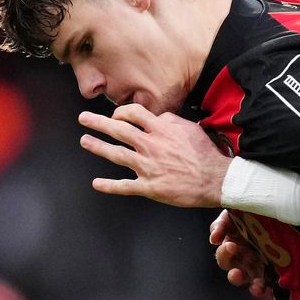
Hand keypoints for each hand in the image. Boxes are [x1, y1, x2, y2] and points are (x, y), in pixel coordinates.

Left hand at [79, 106, 229, 206]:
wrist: (216, 179)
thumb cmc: (206, 154)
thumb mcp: (191, 128)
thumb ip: (171, 120)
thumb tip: (157, 118)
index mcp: (161, 130)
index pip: (134, 114)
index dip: (121, 112)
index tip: (115, 115)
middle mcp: (151, 146)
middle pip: (119, 130)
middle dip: (98, 123)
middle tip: (84, 118)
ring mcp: (148, 167)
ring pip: (117, 154)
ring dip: (98, 147)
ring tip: (85, 141)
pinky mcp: (150, 187)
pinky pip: (125, 186)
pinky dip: (109, 186)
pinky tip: (96, 184)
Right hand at [208, 210, 275, 299]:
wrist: (280, 208)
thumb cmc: (256, 211)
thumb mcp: (236, 211)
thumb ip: (222, 223)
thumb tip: (213, 239)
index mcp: (235, 245)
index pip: (224, 255)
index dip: (225, 253)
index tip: (231, 245)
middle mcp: (246, 258)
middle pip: (235, 272)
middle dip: (235, 274)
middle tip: (238, 273)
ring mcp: (261, 267)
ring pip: (253, 283)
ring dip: (254, 287)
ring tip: (257, 289)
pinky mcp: (276, 273)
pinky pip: (274, 289)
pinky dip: (274, 299)